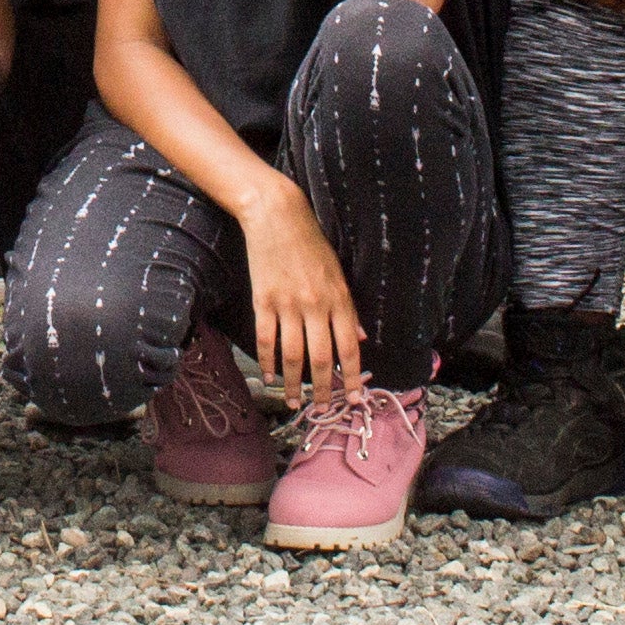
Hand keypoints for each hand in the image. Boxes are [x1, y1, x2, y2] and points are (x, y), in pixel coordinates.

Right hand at [239, 195, 363, 400]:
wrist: (277, 216)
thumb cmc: (311, 243)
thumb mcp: (338, 273)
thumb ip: (348, 308)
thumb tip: (360, 339)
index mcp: (338, 298)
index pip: (350, 347)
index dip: (354, 377)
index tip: (355, 399)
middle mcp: (315, 305)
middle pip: (321, 358)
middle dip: (324, 389)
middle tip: (322, 409)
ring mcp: (287, 304)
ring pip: (292, 355)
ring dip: (294, 384)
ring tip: (294, 402)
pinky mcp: (263, 300)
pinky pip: (266, 339)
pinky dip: (267, 362)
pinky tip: (268, 377)